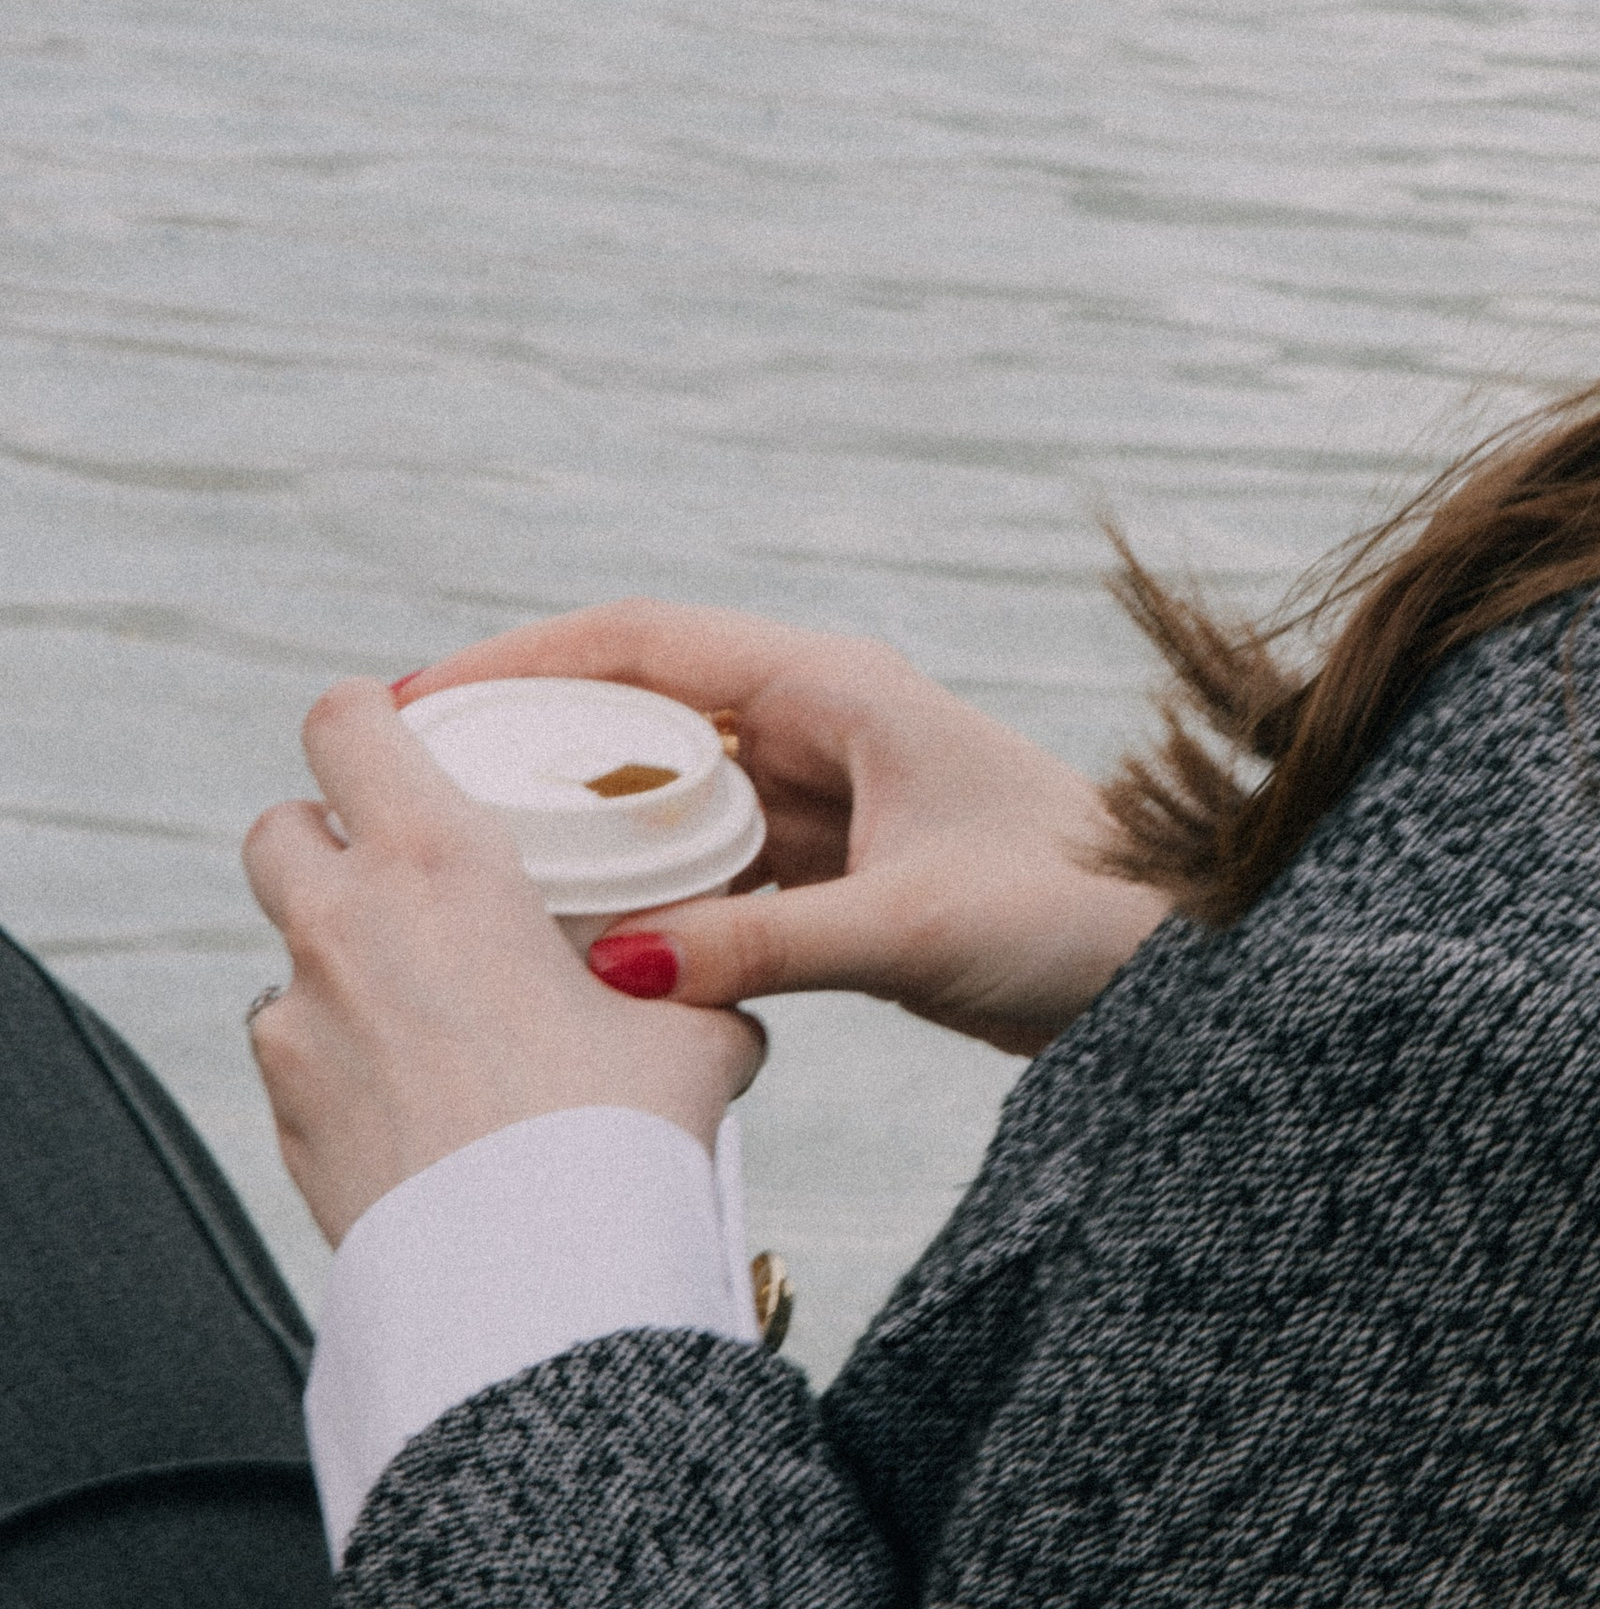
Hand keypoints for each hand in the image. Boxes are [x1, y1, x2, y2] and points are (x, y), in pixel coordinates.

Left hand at [243, 680, 766, 1246]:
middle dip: (329, 837)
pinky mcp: (285, 1118)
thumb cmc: (617, 1139)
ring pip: (285, 956)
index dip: (365, 715)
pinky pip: (299, 1061)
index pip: (346, 725)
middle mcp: (345, 928)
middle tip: (403, 875)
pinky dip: (343, 1064)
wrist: (537, 1287)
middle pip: (282, 829)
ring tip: (426, 1013)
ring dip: (336, 963)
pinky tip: (419, 1106)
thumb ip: (692, 988)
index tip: (394, 730)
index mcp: (440, 866)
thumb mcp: (697, 1036)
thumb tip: (720, 994)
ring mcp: (299, 1026)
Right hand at [389, 603, 1172, 1057]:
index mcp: (838, 688)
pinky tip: (578, 940)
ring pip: (672, 795)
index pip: (643, 641)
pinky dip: (649, 894)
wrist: (1178, 968)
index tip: (421, 701)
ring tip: (470, 868)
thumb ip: (760, 946)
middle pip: (641, 711)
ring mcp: (831, 796)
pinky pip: (715, 866)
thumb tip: (615, 964)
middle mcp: (824, 724)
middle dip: (530, 745)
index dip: (522, 662)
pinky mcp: (843, 871)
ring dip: (586, 827)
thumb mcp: (909, 928)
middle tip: (412, 793)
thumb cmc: (1077, 913)